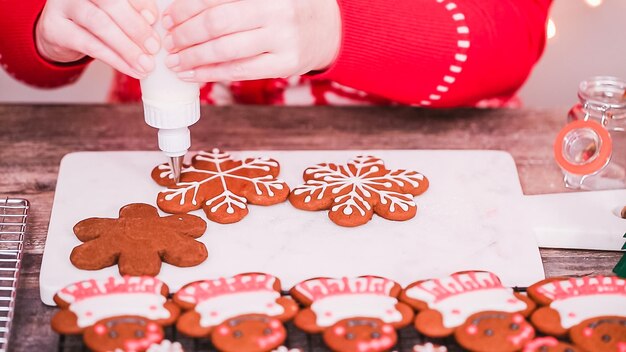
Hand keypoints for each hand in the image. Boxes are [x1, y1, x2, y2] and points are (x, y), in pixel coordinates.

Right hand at [35, 0, 160, 78]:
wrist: (59, 32)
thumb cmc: (95, 19)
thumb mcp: (114, 12)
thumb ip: (132, 12)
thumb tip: (153, 22)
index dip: (140, 4)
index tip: (155, 20)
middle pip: (110, 3)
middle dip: (136, 27)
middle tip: (154, 47)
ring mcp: (63, 6)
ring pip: (99, 24)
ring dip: (127, 47)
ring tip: (145, 64)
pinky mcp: (56, 29)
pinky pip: (90, 45)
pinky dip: (115, 60)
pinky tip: (131, 69)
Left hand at [162, 0, 340, 81]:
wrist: (327, 29)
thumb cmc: (285, 8)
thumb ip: (230, 0)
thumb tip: (187, 6)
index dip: (187, 8)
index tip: (167, 17)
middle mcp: (277, 12)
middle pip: (218, 24)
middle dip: (186, 34)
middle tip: (167, 41)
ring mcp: (283, 40)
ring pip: (227, 51)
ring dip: (194, 57)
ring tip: (174, 61)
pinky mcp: (285, 65)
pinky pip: (240, 71)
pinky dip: (211, 74)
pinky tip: (193, 74)